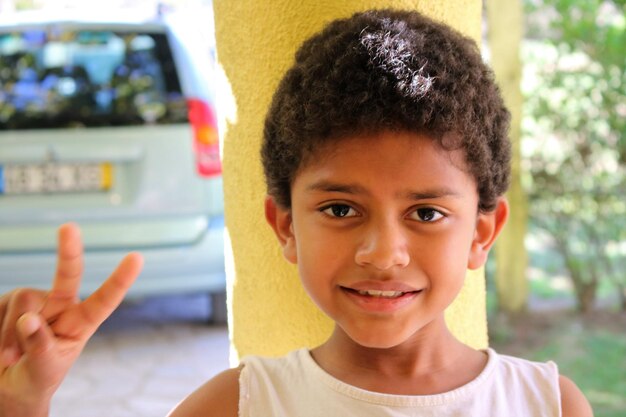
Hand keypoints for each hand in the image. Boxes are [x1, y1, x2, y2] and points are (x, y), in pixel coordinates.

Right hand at [0, 223, 142, 416]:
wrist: (8, 385)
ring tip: (9, 359)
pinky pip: (1, 309)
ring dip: (12, 335)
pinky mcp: (8, 302)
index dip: (120, 280)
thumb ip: (39, 345)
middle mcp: (60, 305)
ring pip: (24, 301)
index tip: (137, 257)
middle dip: (69, 250)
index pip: (104, 301)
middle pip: (68, 274)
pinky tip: (1, 350)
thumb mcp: (43, 368)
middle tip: (69, 227)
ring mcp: (35, 301)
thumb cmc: (35, 377)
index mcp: (81, 322)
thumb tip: (27, 319)